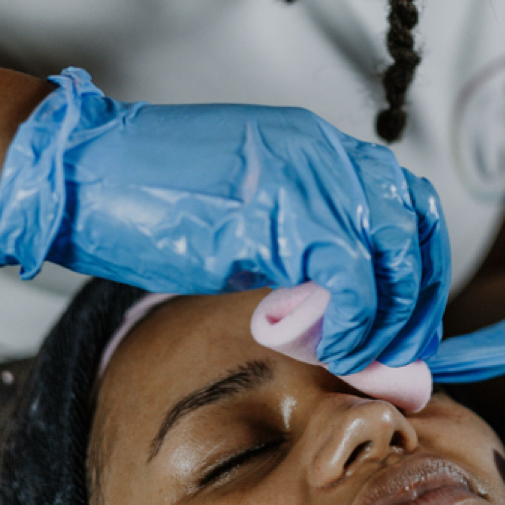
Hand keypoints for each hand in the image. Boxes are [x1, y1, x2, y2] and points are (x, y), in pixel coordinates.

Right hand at [0, 68, 449, 372]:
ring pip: (394, 250)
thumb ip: (300, 253)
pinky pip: (350, 274)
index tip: (408, 319)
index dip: (420, 267)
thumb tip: (342, 311)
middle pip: (414, 226)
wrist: (84, 172)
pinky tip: (335, 347)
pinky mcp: (277, 211)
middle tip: (398, 353)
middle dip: (416, 300)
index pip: (408, 202)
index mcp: (319, 148)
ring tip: (362, 356)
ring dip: (389, 317)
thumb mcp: (247, 220)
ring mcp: (305, 177)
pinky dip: (356, 321)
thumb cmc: (152, 199)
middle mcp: (324, 153)